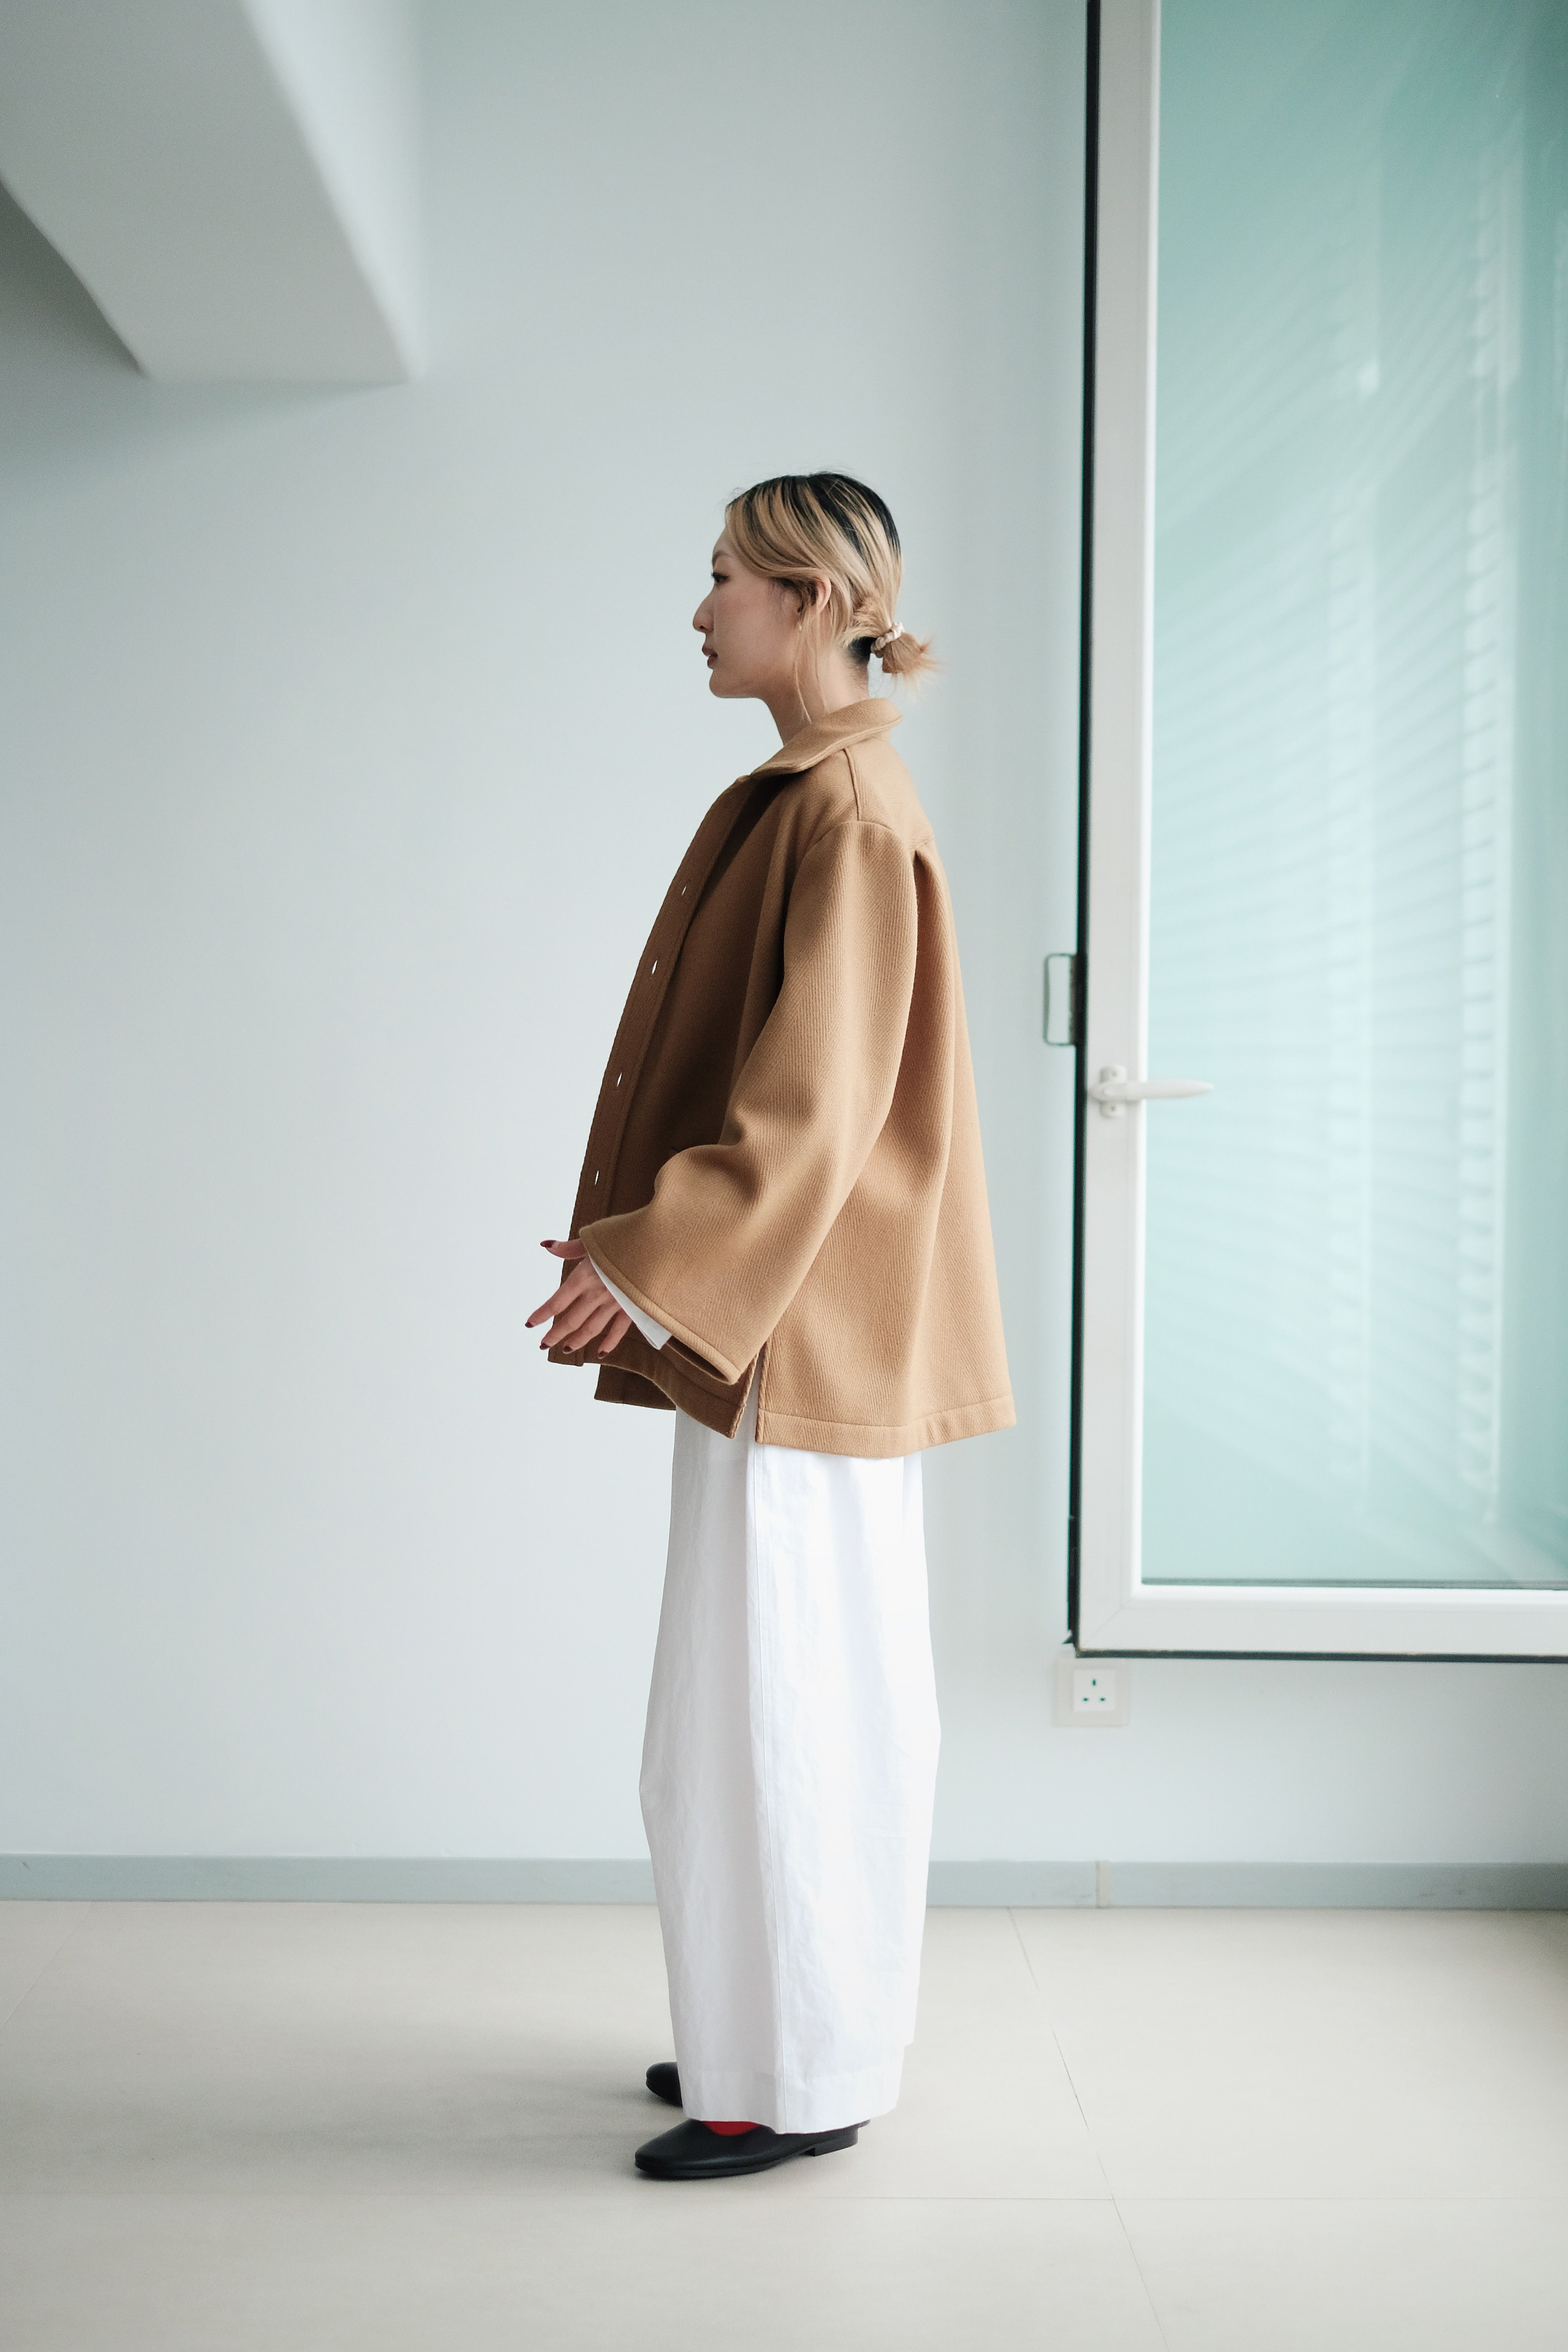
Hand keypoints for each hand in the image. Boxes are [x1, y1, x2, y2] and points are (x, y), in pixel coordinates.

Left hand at [526, 1238, 631, 1359]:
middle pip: (571, 1320)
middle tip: (543, 1345)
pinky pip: (618, 1331)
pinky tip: (601, 1352)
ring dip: (577, 1341)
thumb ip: (569, 1248)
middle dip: (555, 1334)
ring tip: (566, 1349)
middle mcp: (597, 1294)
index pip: (557, 1302)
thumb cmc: (626, 1236)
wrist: (659, 1246)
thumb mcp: (595, 1238)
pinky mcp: (632, 1308)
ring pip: (592, 1329)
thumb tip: (546, 1246)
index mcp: (584, 1276)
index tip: (530, 1324)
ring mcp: (615, 1304)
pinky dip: (609, 1343)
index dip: (542, 1314)